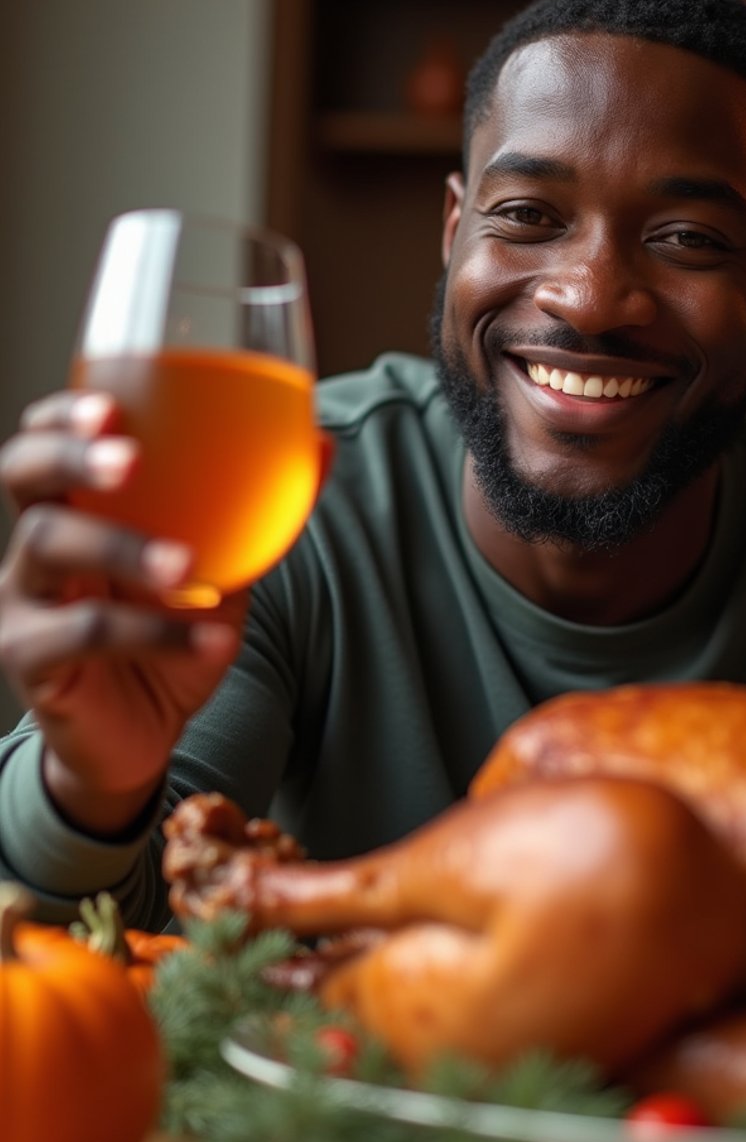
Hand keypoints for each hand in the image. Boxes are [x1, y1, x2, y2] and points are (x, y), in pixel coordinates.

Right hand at [0, 390, 245, 833]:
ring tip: (186, 566)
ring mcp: (23, 599)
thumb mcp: (222, 570)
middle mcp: (36, 543)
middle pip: (22, 473)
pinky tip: (210, 638)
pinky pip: (85, 632)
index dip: (65, 416)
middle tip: (127, 460)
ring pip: (49, 544)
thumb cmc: (169, 639)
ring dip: (124, 547)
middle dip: (70, 455)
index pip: (46, 439)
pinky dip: (155, 632)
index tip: (111, 403)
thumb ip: (256, 514)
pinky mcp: (29, 658)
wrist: (141, 739)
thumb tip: (320, 446)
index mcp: (77, 508)